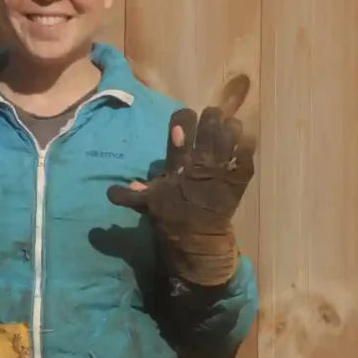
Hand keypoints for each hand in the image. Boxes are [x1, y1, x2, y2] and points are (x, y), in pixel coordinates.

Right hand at [107, 106, 254, 286]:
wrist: (198, 239)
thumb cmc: (172, 215)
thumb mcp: (148, 202)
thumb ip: (130, 194)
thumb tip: (109, 192)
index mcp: (179, 162)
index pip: (181, 125)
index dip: (183, 119)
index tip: (184, 122)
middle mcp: (201, 160)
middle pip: (212, 120)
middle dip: (211, 118)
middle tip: (210, 123)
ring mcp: (223, 167)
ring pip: (232, 131)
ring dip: (229, 128)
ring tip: (226, 132)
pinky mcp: (239, 178)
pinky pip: (248, 152)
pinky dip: (246, 146)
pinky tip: (241, 147)